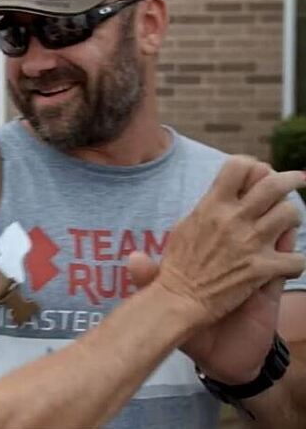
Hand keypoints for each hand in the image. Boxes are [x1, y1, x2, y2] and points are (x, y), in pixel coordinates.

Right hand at [129, 157, 304, 381]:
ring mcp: (250, 243)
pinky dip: (295, 263)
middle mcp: (233, 219)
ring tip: (287, 225)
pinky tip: (286, 266)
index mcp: (211, 206)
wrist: (178, 303)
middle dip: (288, 180)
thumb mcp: (181, 232)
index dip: (253, 167)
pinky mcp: (262, 269)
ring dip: (292, 219)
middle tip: (296, 181)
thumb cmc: (176, 269)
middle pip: (273, 184)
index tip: (257, 174)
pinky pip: (296, 258)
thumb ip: (200, 213)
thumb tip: (211, 198)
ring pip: (290, 214)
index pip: (239, 167)